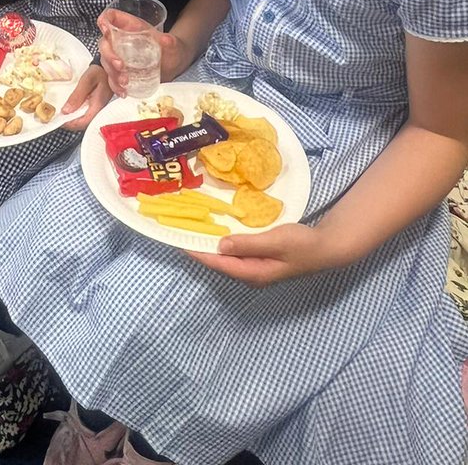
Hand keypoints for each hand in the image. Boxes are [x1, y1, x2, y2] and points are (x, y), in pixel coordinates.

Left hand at [61, 63, 112, 130]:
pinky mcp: (96, 108)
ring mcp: (98, 111)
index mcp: (98, 105)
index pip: (84, 122)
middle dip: (70, 124)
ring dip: (73, 120)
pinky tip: (71, 111)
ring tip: (63, 115)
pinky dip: (76, 115)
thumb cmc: (98, 73)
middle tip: (59, 118)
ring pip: (84, 122)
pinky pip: (85, 116)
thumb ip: (77, 96)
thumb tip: (66, 111)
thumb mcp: (86, 81)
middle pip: (83, 125)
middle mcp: (99, 111)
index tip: (60, 120)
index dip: (70, 124)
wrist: (107, 70)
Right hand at [95, 10, 186, 97]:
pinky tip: (123, 92)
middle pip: (104, 43)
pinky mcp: (121, 72)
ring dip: (112, 73)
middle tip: (120, 66)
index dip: (104, 21)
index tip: (106, 29)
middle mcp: (121, 40)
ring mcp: (119, 56)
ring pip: (105, 62)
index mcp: (130, 27)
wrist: (174, 64)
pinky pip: (111, 78)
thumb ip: (170, 41)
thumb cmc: (170, 49)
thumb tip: (167, 40)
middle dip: (109, 55)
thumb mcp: (173, 44)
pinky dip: (115, 86)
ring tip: (125, 82)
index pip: (111, 17)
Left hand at [185, 222, 342, 286]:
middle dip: (201, 250)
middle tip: (183, 233)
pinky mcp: (261, 261)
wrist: (326, 248)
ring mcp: (257, 269)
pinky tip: (219, 234)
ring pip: (227, 259)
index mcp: (254, 273)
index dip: (199, 253)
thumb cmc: (302, 245)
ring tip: (195, 232)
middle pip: (220, 263)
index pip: (219, 263)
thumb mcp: (275, 241)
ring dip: (211, 246)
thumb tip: (220, 245)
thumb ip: (248, 244)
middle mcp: (252, 275)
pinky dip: (225, 244)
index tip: (180, 242)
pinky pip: (236, 254)